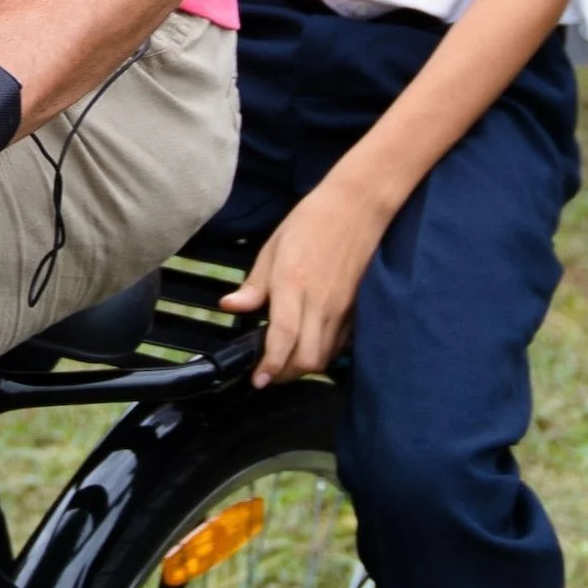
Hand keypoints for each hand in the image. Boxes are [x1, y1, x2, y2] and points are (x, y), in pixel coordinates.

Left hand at [221, 176, 391, 383]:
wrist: (357, 207)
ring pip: (325, 356)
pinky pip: (340, 344)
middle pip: (307, 359)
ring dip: (304, 367)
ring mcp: (342, 308)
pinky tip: (310, 344)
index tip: (258, 380)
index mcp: (293, 284)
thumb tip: (229, 306)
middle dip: (286, 374)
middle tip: (269, 372)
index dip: (270, 365)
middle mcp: (320, 302)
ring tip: (286, 361)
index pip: (283, 338)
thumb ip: (254, 286)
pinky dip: (324, 353)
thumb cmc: (310, 223)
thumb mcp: (272, 249)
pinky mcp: (357, 309)